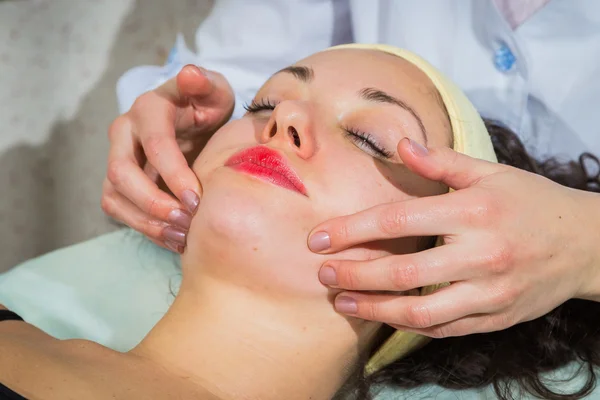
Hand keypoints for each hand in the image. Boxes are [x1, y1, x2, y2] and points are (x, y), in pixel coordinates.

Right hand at [102, 65, 233, 251]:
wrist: (193, 121)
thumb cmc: (205, 106)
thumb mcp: (213, 91)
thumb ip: (205, 84)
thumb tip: (190, 75)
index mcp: (149, 109)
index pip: (155, 144)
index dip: (174, 174)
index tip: (197, 200)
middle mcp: (124, 133)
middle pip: (121, 173)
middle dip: (153, 202)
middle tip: (186, 222)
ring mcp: (116, 159)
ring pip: (114, 197)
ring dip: (146, 222)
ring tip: (182, 237)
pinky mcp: (118, 183)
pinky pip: (121, 211)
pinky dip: (145, 229)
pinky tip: (174, 240)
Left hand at [309, 138, 599, 337]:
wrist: (586, 244)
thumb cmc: (531, 202)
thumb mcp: (491, 173)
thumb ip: (443, 162)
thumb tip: (399, 145)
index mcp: (473, 212)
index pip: (398, 221)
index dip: (351, 230)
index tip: (318, 238)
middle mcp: (481, 255)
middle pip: (403, 272)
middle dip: (355, 273)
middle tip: (323, 273)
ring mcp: (490, 293)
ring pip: (420, 312)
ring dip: (374, 309)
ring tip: (342, 301)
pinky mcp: (495, 318)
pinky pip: (444, 329)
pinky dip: (408, 325)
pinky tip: (382, 315)